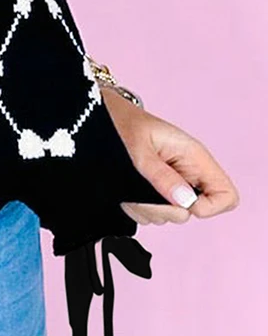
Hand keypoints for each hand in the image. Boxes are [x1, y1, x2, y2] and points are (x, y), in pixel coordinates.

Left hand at [98, 86, 240, 225]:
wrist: (107, 119)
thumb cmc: (126, 126)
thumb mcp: (140, 149)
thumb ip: (161, 176)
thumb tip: (185, 202)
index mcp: (195, 159)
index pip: (227, 196)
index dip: (209, 207)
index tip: (180, 201)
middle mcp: (188, 175)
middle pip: (194, 213)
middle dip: (165, 209)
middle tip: (142, 193)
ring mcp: (172, 185)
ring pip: (170, 216)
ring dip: (146, 208)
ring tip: (130, 186)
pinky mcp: (156, 193)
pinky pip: (151, 216)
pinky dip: (136, 209)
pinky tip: (126, 191)